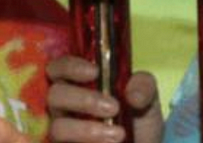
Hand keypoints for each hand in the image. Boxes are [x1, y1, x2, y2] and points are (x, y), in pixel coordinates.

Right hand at [46, 56, 162, 142]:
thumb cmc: (138, 120)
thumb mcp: (147, 98)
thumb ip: (143, 85)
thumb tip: (131, 94)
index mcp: (78, 84)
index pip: (58, 68)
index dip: (71, 66)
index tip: (94, 72)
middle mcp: (65, 106)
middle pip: (55, 95)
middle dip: (84, 100)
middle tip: (113, 107)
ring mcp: (63, 131)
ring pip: (58, 127)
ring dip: (88, 129)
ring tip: (118, 135)